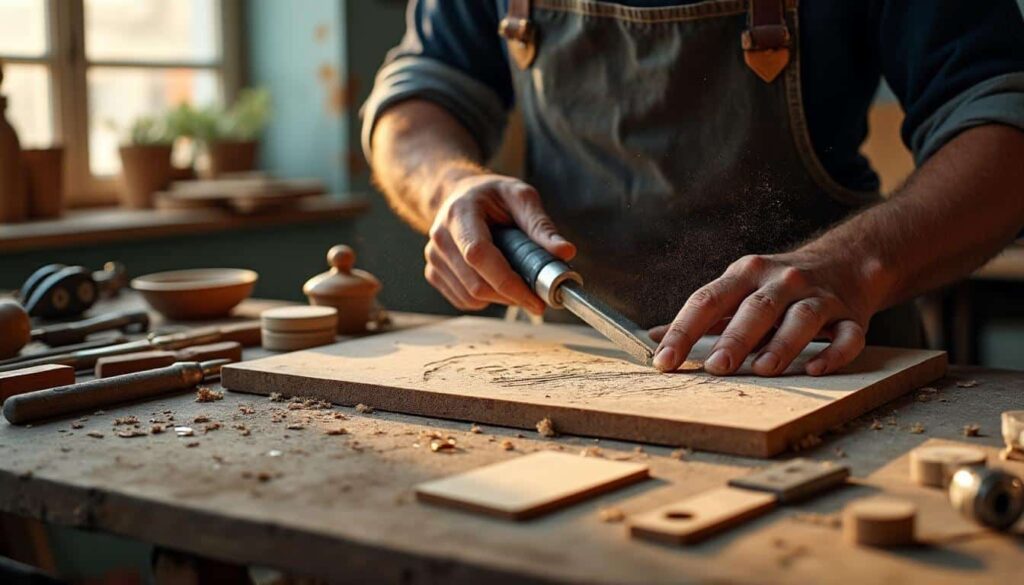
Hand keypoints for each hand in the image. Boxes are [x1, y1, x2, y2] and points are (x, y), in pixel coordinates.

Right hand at [424, 173, 575, 312]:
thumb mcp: (520, 197)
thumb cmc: (491, 196)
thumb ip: (541, 225)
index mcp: (460, 214)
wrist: (458, 195)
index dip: (508, 282)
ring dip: (501, 299)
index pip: (478, 255)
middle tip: (539, 295)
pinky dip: (487, 299)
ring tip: (519, 282)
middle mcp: (440, 238)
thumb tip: (565, 252)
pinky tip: (497, 280)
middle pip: (476, 284)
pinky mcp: (434, 273)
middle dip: (512, 296)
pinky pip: (464, 300)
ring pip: (471, 297)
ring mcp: (434, 258)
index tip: (537, 299)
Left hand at [649, 251, 884, 376]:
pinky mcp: (852, 316)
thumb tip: (652, 336)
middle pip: (757, 308)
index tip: (663, 360)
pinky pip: (847, 335)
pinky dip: (834, 353)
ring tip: (763, 369)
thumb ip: (700, 315)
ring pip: (802, 318)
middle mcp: (782, 281)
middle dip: (735, 338)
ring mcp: (820, 297)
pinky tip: (815, 370)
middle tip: (715, 368)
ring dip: (783, 344)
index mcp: (747, 274)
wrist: (848, 261)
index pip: (708, 300)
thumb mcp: (737, 289)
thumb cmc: (777, 286)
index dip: (683, 330)